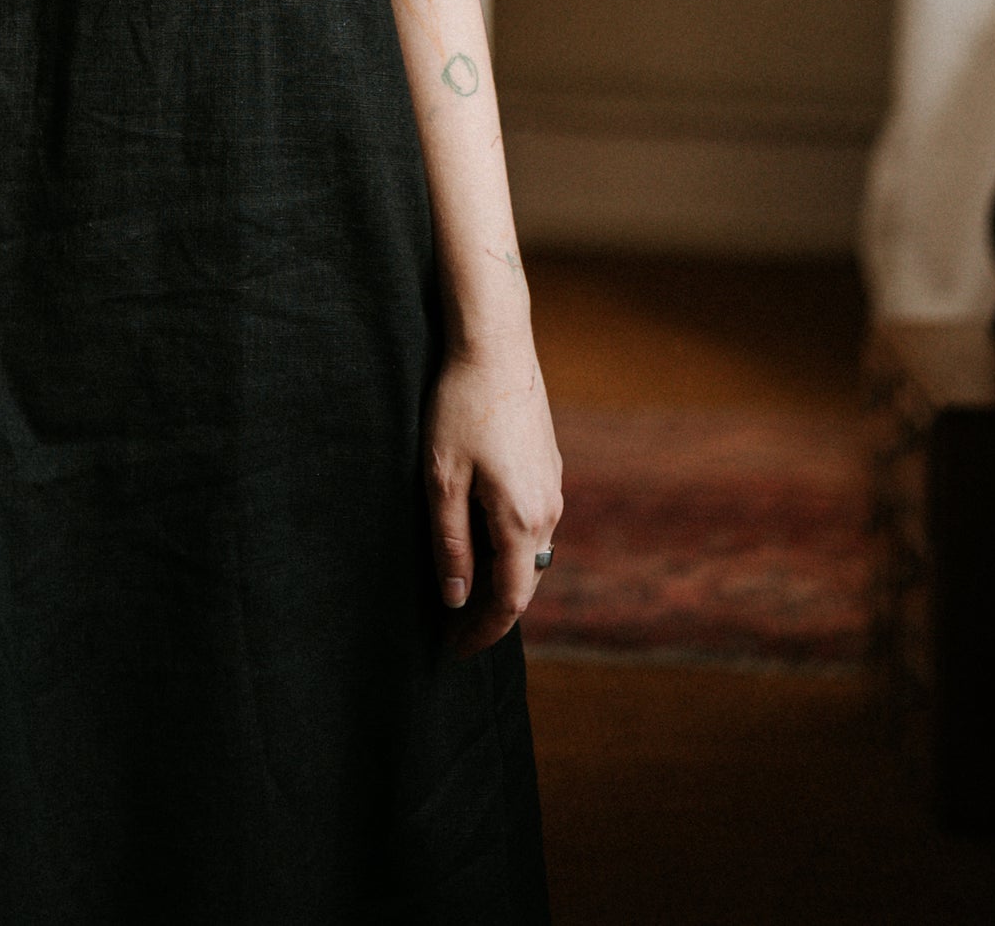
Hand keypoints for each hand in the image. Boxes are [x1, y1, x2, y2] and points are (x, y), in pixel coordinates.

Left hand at [424, 338, 563, 657]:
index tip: (454, 649)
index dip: (482, 631)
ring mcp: (553, 487)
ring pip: (531, 552)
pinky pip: (534, 524)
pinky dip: (510, 546)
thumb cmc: (460, 407)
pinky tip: (482, 537)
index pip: (509, 601)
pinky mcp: (549, 465)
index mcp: (521, 521)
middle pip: (524, 583)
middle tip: (453, 628)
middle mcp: (548, 511)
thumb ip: (449, 542)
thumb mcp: (441, 478)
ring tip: (463, 588)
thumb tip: (455, 599)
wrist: (496, 344)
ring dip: (501, 577)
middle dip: (490, 611)